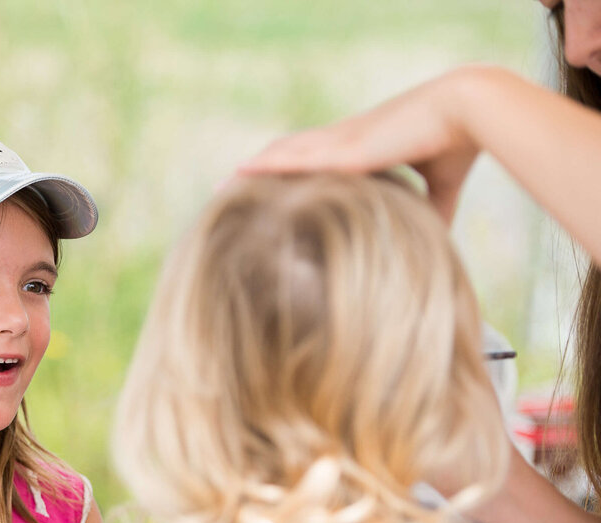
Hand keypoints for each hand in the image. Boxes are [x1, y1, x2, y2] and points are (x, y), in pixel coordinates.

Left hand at [239, 68, 479, 222]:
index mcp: (363, 147)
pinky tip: (241, 170)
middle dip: (260, 171)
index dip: (288, 169)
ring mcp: (342, 142)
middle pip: (289, 153)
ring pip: (283, 153)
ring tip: (223, 185)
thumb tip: (437, 239)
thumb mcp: (441, 186)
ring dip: (253, 169)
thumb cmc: (459, 142)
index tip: (268, 187)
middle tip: (229, 188)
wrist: (471, 111)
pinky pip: (295, 158)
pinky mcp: (345, 150)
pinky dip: (266, 164)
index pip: (315, 158)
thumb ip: (434, 211)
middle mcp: (345, 140)